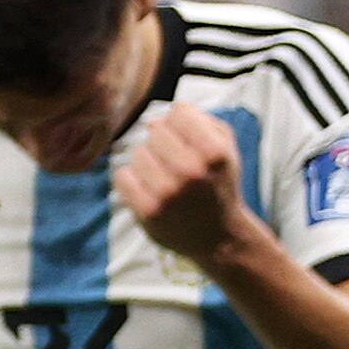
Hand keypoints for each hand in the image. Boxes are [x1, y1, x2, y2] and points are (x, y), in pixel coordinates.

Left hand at [113, 101, 253, 267]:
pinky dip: (130, 179)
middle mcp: (191, 171)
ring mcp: (167, 192)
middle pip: (155, 131)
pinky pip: (122, 176)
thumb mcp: (226, 149)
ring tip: (162, 176)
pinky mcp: (147, 210)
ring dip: (146, 161)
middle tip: (173, 160)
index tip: (185, 137)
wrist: (217, 236)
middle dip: (162, 141)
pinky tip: (147, 188)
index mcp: (214, 152)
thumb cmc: (218, 185)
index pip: (179, 112)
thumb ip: (201, 121)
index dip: (180, 120)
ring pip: (137, 153)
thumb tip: (160, 116)